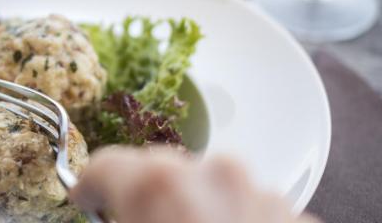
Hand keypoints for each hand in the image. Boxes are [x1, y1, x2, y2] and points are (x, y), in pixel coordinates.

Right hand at [70, 147, 320, 222]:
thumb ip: (108, 211)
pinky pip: (249, 202)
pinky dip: (232, 217)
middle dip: (145, 193)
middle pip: (160, 167)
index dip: (89, 184)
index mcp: (159, 184)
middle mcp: (214, 174)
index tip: (87, 198)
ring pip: (209, 182)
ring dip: (193, 204)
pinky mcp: (294, 215)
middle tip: (140, 219)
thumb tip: (100, 204)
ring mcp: (260, 193)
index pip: (105, 163)